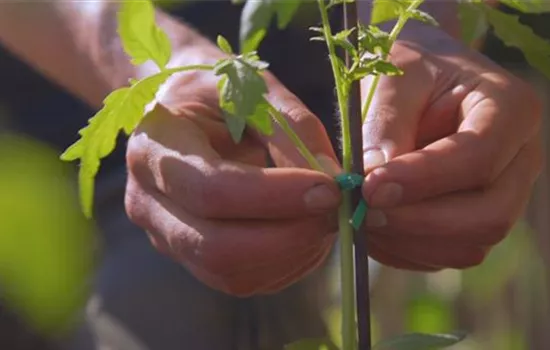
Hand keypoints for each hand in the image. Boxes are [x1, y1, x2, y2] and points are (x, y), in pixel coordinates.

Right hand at [124, 65, 341, 296]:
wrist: (180, 110)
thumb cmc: (215, 89)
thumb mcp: (252, 87)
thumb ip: (292, 129)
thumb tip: (332, 181)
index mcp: (155, 150)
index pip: (212, 190)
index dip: (276, 196)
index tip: (330, 188)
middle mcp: (149, 203)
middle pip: (217, 248)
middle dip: (289, 237)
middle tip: (335, 210)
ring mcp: (166, 237)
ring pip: (232, 273)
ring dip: (292, 253)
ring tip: (323, 215)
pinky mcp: (191, 256)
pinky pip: (241, 280)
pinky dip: (285, 263)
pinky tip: (304, 231)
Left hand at [361, 23, 542, 270]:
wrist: (420, 82)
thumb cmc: (409, 69)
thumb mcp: (394, 77)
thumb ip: (385, 124)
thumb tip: (372, 183)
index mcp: (511, 109)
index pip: (479, 158)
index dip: (423, 180)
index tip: (369, 187)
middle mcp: (520, 159)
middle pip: (488, 214)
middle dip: (418, 221)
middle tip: (361, 212)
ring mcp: (503, 195)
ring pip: (469, 244)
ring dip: (408, 240)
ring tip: (360, 217)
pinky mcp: (475, 219)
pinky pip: (447, 253)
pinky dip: (405, 250)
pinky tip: (373, 227)